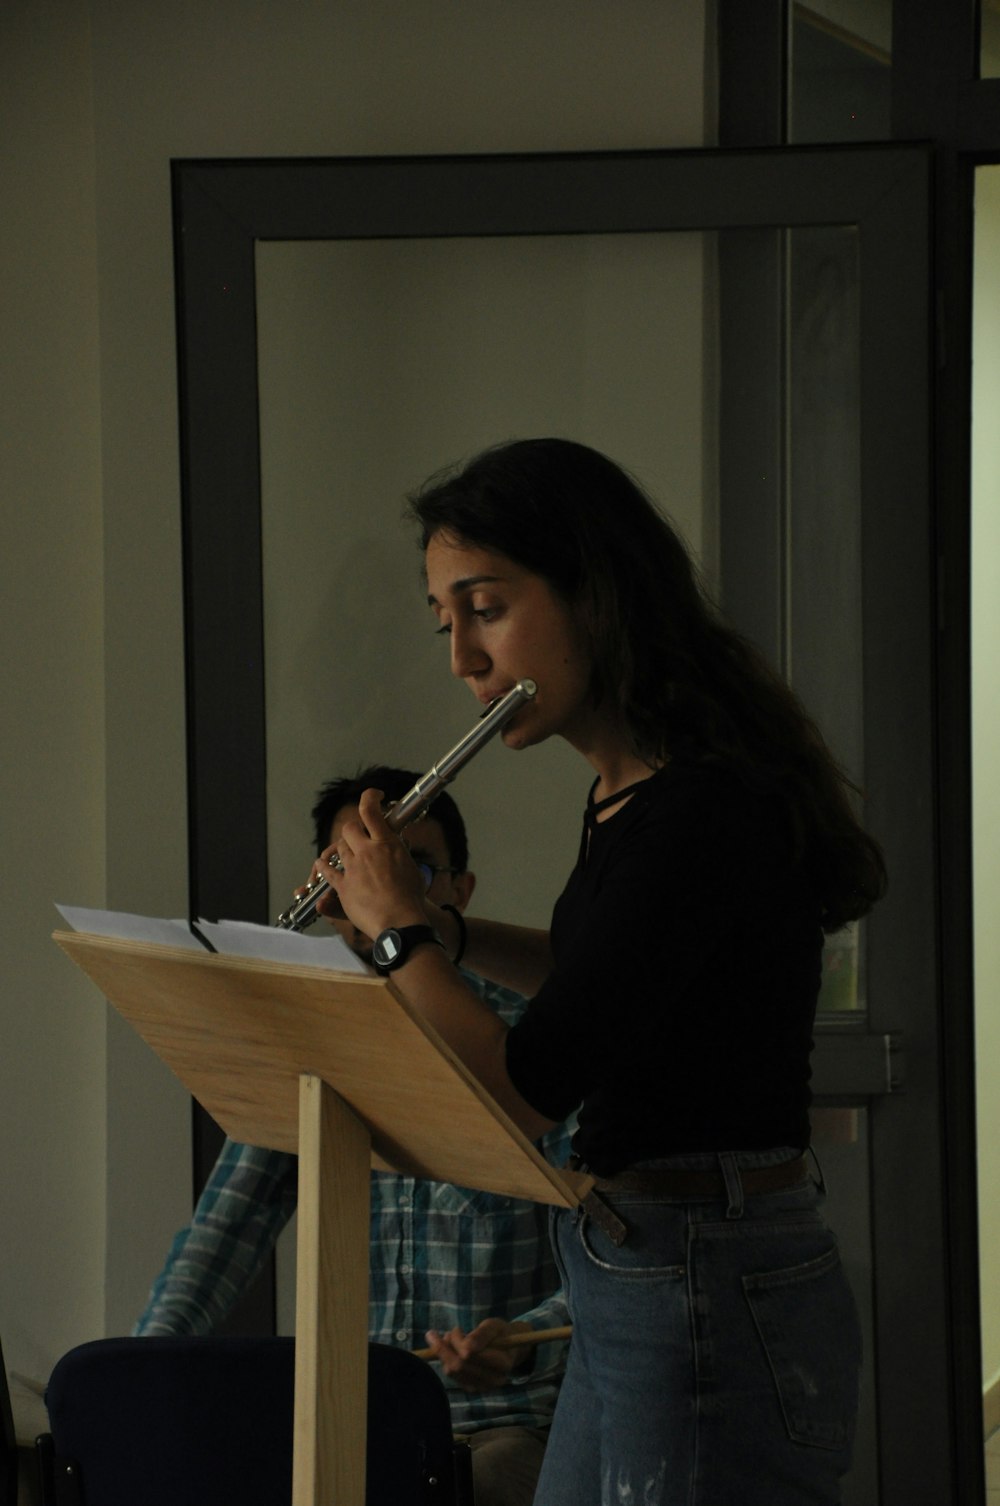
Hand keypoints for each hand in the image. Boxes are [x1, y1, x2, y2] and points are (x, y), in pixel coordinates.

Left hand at [314, 788, 427, 938]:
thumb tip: (401, 843)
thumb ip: (402, 853)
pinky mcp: (343, 885)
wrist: (400, 921)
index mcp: (387, 843)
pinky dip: (324, 867)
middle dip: (353, 830)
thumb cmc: (411, 899)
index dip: (369, 797)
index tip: (374, 796)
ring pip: (339, 848)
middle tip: (359, 835)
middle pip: (349, 828)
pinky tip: (322, 866)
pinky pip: (327, 871)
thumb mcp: (413, 869)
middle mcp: (368, 851)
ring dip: (342, 850)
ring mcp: (353, 868)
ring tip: (346, 855)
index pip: (371, 811)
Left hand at [421, 1319, 531, 1392]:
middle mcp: (493, 1379)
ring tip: (448, 1338)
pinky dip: (446, 1361)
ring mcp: (482, 1387)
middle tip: (436, 1334)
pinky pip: (452, 1376)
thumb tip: (465, 1347)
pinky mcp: (473, 1389)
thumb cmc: (501, 1334)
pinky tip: (451, 1350)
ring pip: (452, 1371)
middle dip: (443, 1348)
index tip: (455, 1328)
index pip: (472, 1355)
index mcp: (503, 1362)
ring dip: (444, 1353)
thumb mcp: (494, 1326)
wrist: (508, 1350)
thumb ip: (482, 1334)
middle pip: (459, 1365)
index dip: (457, 1341)